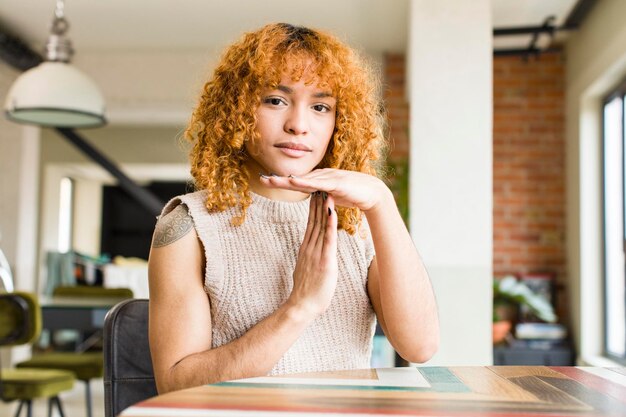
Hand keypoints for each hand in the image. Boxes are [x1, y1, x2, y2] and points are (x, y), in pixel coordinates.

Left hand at [260, 168, 388, 211]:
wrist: (373, 193)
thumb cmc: (352, 194)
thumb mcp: (331, 196)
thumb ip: (319, 196)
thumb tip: (310, 195)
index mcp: (319, 181)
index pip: (296, 182)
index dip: (281, 181)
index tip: (265, 181)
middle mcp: (322, 176)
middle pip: (296, 178)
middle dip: (279, 179)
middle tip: (261, 178)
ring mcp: (329, 178)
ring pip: (305, 179)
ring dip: (288, 179)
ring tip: (273, 179)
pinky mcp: (337, 183)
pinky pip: (319, 183)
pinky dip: (305, 181)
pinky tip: (294, 181)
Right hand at [288, 191, 337, 315]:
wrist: (301, 306)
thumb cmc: (306, 292)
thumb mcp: (307, 269)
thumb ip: (310, 258)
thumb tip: (313, 252)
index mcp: (306, 249)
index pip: (310, 223)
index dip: (313, 207)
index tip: (316, 192)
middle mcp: (310, 248)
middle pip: (314, 220)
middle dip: (317, 202)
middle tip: (320, 183)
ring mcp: (316, 253)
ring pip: (321, 226)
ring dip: (324, 207)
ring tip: (327, 191)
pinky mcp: (324, 261)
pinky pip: (328, 239)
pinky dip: (330, 224)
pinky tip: (332, 212)